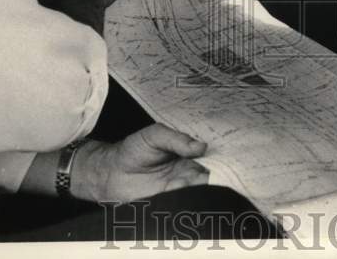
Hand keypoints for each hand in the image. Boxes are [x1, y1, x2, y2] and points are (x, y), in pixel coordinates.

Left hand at [71, 123, 208, 202]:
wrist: (110, 172)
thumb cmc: (132, 150)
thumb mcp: (155, 135)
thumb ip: (177, 140)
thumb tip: (202, 147)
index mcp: (187, 152)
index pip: (209, 155)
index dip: (219, 156)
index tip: (227, 157)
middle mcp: (187, 170)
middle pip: (209, 173)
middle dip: (214, 173)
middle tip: (211, 169)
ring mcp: (179, 187)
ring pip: (199, 188)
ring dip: (199, 185)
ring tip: (189, 178)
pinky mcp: (169, 201)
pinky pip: (184, 200)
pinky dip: (186, 196)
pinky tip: (178, 186)